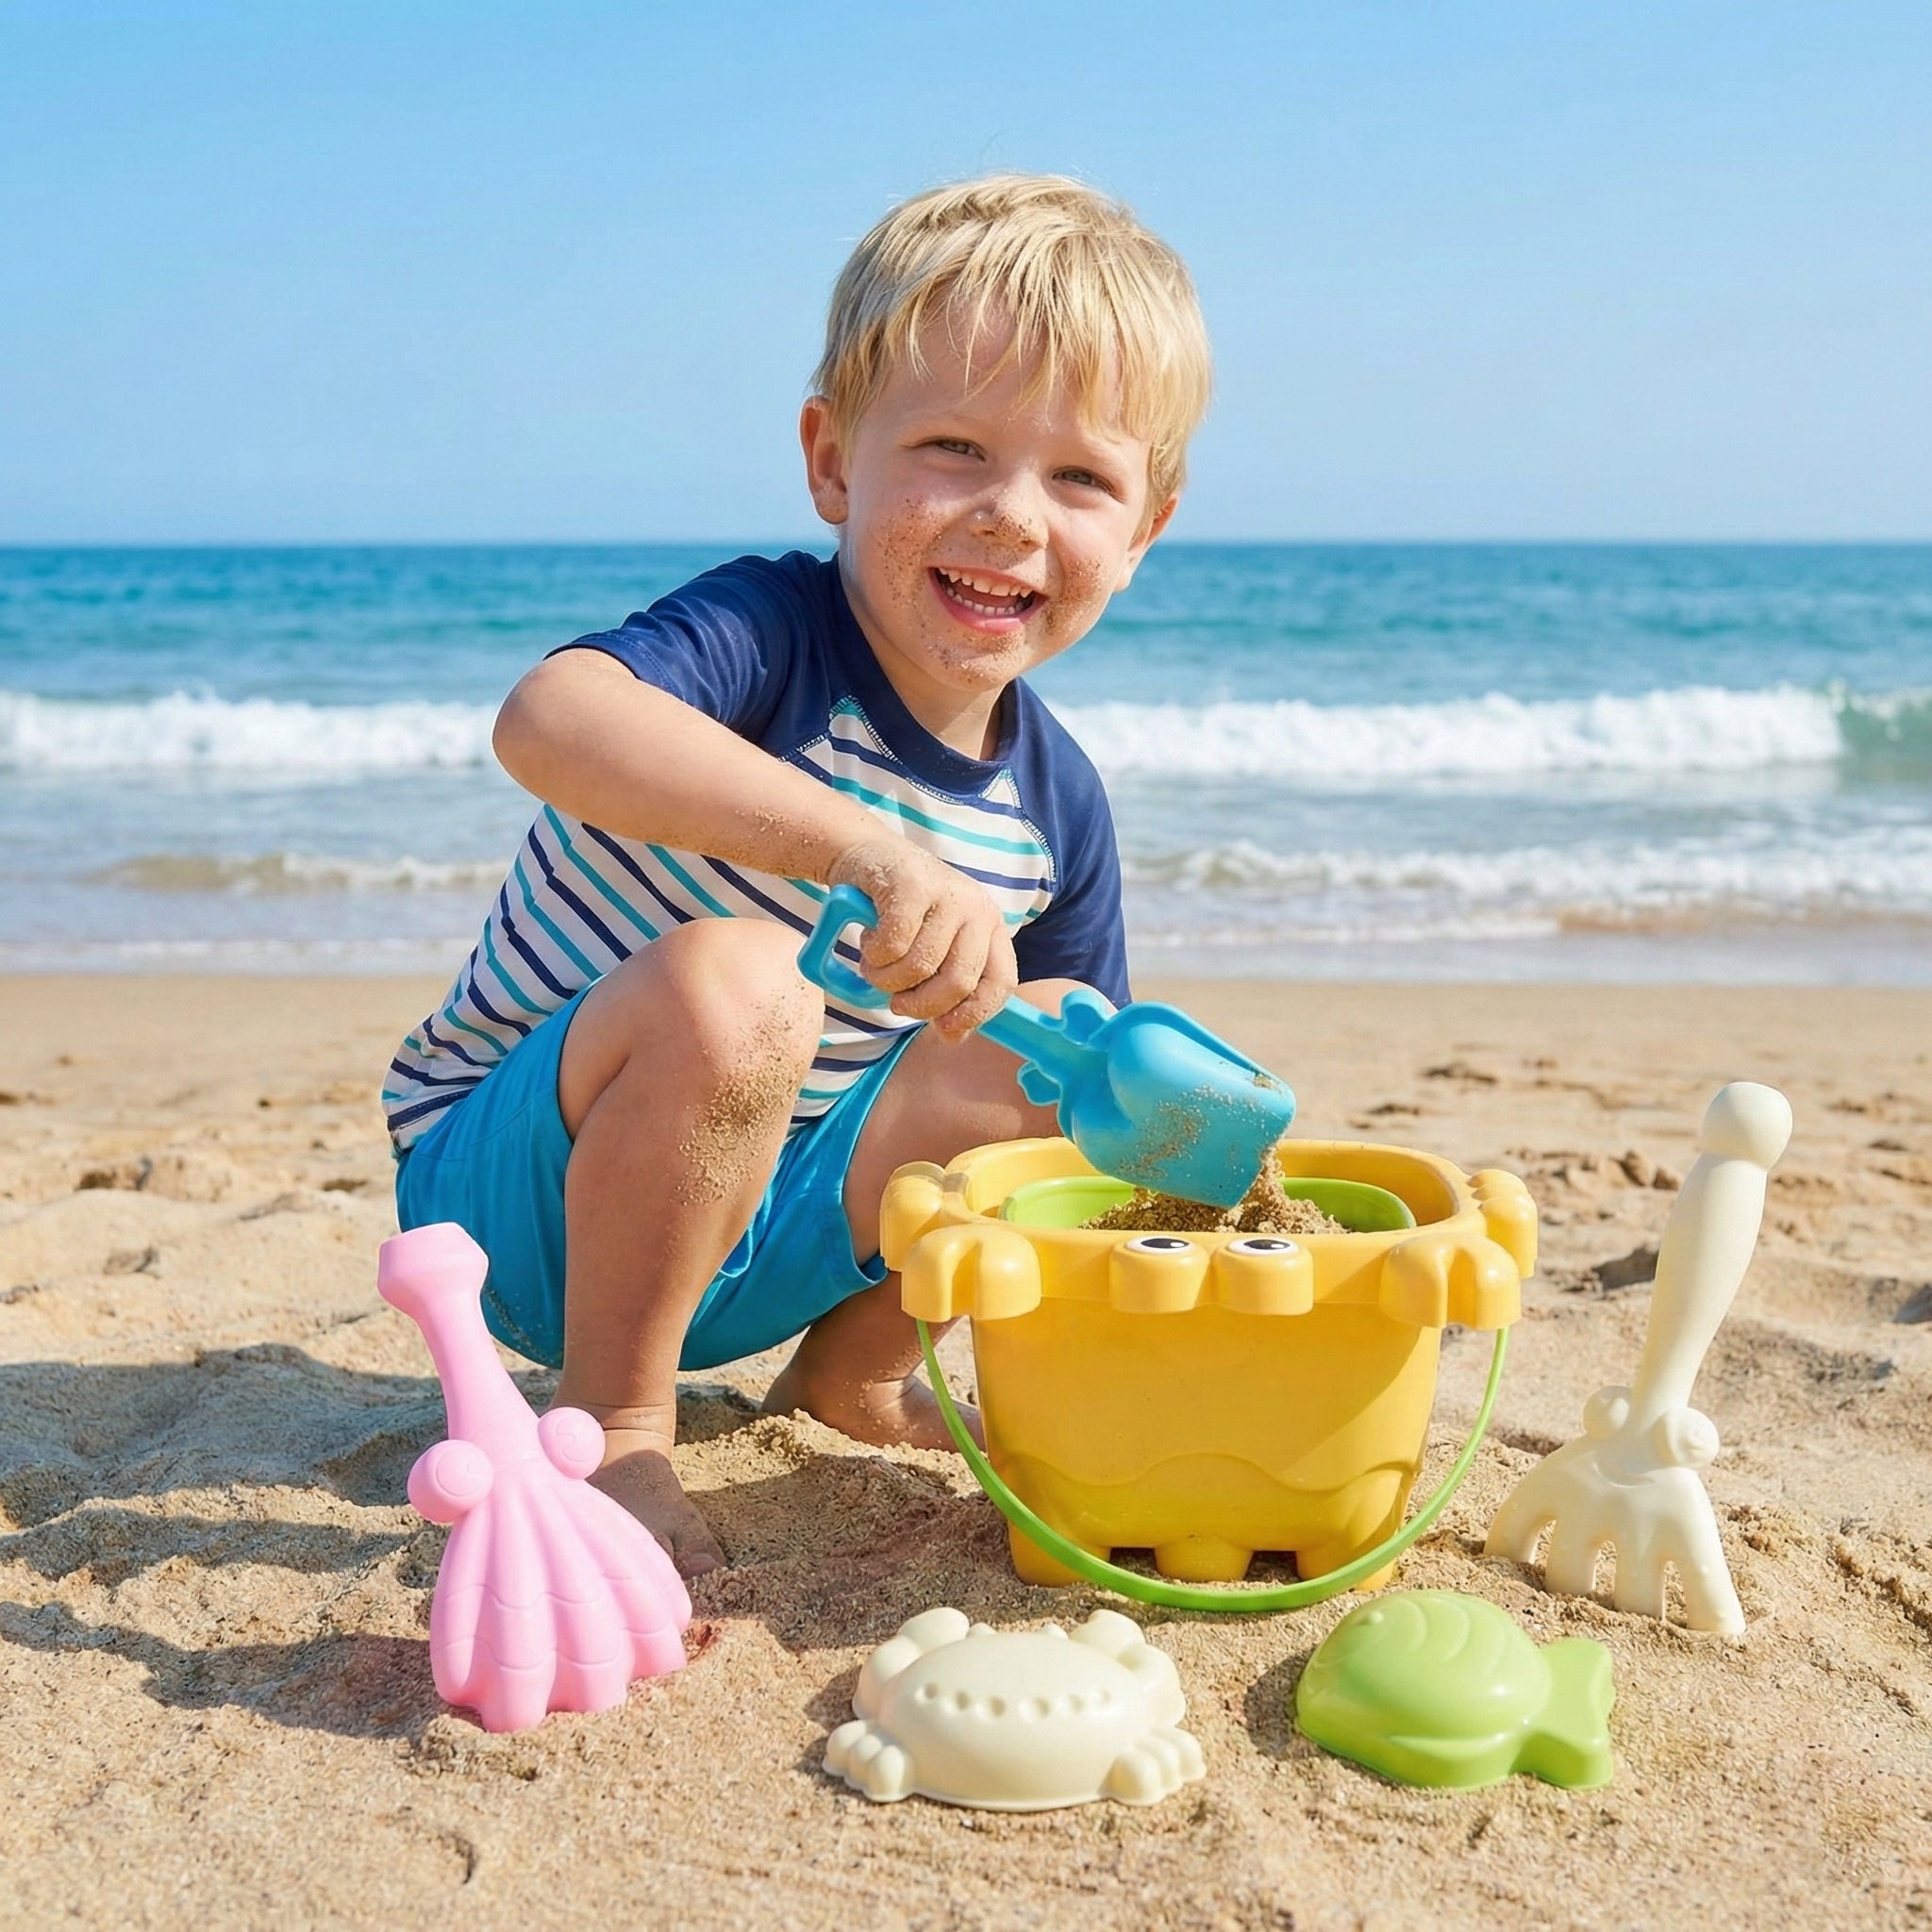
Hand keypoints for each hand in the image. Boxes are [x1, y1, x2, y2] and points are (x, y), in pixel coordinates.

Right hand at [829, 838, 1016, 1038]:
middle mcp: (977, 909)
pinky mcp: (912, 885)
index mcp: (991, 928)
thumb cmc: (903, 910)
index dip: (975, 1013)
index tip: (944, 1029)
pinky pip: (892, 946)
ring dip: (886, 978)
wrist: (867, 855)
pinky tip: (869, 940)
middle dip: (920, 1004)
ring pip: (919, 967)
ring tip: (876, 965)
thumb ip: (948, 987)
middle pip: (958, 982)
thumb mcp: (935, 947)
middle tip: (896, 1001)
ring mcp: (947, 894)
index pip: (1001, 982)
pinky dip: (873, 954)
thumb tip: (954, 1036)